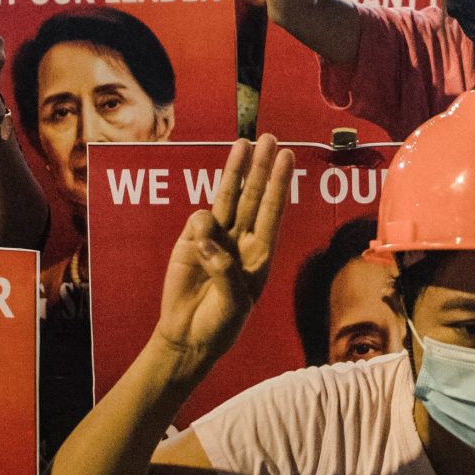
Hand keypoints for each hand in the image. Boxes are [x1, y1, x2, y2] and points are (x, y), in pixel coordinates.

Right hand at [153, 135, 294, 369]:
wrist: (188, 336)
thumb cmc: (220, 324)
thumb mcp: (234, 304)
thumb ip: (225, 271)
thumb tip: (210, 239)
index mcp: (261, 254)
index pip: (272, 212)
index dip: (279, 184)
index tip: (286, 158)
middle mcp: (242, 240)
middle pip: (253, 195)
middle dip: (261, 167)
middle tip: (268, 138)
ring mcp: (216, 238)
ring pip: (228, 197)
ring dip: (236, 170)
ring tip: (242, 143)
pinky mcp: (191, 241)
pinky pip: (199, 220)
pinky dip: (201, 226)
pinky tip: (200, 246)